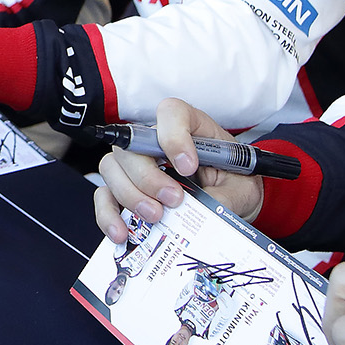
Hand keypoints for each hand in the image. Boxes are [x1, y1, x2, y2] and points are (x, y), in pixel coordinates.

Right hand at [93, 98, 262, 241]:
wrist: (234, 205)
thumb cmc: (235, 186)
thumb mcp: (240, 190)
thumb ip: (222, 198)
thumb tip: (199, 215)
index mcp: (192, 128)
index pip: (171, 113)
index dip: (174, 136)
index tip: (188, 166)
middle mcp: (158, 141)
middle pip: (133, 145)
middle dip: (149, 177)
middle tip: (172, 200)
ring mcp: (138, 165)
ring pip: (112, 167)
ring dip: (130, 195)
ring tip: (155, 217)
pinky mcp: (126, 190)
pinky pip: (104, 195)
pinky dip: (109, 214)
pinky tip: (123, 231)